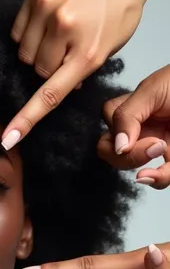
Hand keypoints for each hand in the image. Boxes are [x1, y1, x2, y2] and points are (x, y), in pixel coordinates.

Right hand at [2, 0, 154, 150]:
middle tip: (69, 50)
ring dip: (38, 51)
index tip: (8, 137)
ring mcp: (47, 8)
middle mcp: (64, 29)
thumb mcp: (110, 48)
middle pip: (37, 71)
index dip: (27, 119)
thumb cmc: (119, 6)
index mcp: (87, 50)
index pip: (50, 94)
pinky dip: (30, 33)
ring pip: (24, 53)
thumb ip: (81, 71)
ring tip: (59, 34)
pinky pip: (18, 31)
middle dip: (50, 68)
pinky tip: (48, 23)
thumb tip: (55, 86)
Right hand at [97, 65, 169, 188]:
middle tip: (151, 145)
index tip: (135, 131)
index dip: (116, 134)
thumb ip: (127, 115)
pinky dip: (157, 178)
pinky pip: (161, 177)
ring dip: (141, 163)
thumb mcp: (152, 90)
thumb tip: (118, 146)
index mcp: (131, 112)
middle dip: (125, 155)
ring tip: (163, 148)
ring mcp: (156, 146)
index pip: (107, 128)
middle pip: (111, 153)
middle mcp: (139, 131)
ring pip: (134, 169)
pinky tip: (150, 176)